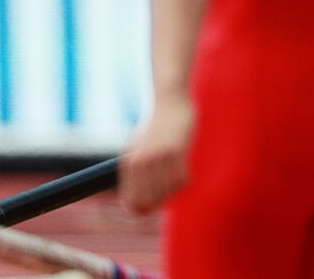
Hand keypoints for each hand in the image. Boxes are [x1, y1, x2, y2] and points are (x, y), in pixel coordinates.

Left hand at [120, 93, 195, 214]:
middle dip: (159, 203)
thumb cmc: (154, 128)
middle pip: (150, 200)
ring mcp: (159, 156)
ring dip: (173, 192)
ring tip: (175, 180)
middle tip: (167, 195)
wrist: (170, 102)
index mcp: (129, 163)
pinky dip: (184, 182)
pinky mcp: (177, 150)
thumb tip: (136, 207)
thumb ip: (135, 174)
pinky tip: (184, 172)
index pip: (132, 201)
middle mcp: (141, 161)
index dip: (142, 211)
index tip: (151, 209)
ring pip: (167, 191)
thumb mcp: (137, 149)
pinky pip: (182, 180)